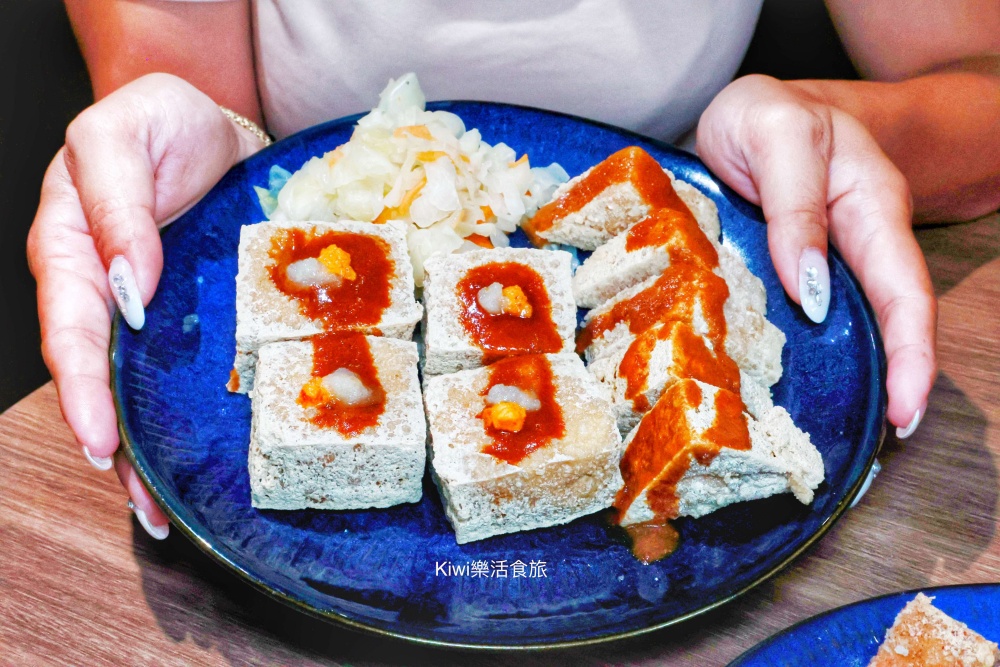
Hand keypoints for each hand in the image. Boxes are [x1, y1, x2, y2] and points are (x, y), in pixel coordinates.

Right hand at [27, 73, 264, 537]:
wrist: (210, 120)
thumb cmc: (159, 119)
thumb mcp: (121, 139)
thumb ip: (118, 207)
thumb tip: (129, 285)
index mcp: (72, 249)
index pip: (70, 330)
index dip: (82, 390)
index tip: (101, 443)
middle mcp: (105, 289)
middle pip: (102, 378)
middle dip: (118, 446)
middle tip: (147, 506)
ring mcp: (149, 306)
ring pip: (139, 387)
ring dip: (152, 449)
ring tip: (170, 509)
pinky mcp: (190, 312)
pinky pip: (183, 368)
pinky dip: (186, 412)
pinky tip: (203, 455)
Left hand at [697, 74, 935, 437]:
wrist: (756, 107)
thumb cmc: (767, 114)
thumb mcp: (775, 136)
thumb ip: (794, 208)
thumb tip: (811, 292)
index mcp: (870, 205)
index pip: (903, 289)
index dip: (911, 353)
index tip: (905, 409)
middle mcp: (856, 239)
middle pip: (891, 316)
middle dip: (900, 378)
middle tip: (891, 436)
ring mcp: (826, 257)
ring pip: (853, 322)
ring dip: (860, 373)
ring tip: (851, 428)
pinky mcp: (791, 268)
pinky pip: (808, 316)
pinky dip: (814, 352)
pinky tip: (798, 386)